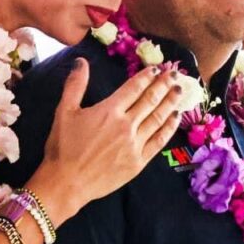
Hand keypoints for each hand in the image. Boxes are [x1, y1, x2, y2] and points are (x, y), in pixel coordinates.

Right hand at [33, 59, 185, 220]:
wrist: (67, 182)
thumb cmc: (63, 147)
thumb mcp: (64, 112)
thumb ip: (75, 85)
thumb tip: (81, 61)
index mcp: (109, 111)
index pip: (134, 88)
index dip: (146, 77)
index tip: (156, 68)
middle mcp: (126, 125)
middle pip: (151, 100)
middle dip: (164, 85)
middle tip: (175, 74)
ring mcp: (135, 143)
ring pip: (158, 118)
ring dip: (171, 102)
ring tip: (180, 91)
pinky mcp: (139, 161)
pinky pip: (159, 141)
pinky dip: (169, 128)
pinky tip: (176, 118)